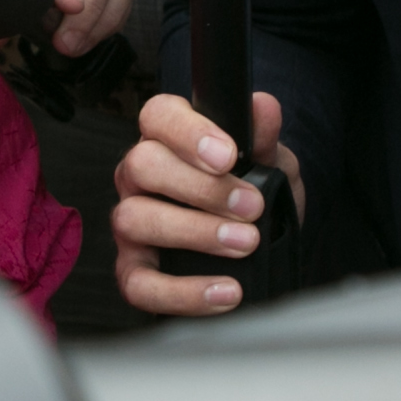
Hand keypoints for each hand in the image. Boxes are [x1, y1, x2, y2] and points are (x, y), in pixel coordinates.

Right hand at [113, 89, 300, 316]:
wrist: (262, 249)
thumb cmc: (252, 198)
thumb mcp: (270, 164)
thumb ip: (262, 138)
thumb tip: (263, 108)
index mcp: (166, 140)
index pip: (157, 116)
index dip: (187, 132)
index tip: (227, 155)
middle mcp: (139, 179)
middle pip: (141, 165)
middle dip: (200, 188)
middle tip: (251, 207)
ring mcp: (131, 224)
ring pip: (134, 219)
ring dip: (195, 233)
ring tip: (245, 243)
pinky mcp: (133, 272)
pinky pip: (139, 285)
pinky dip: (183, 292)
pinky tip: (225, 292)